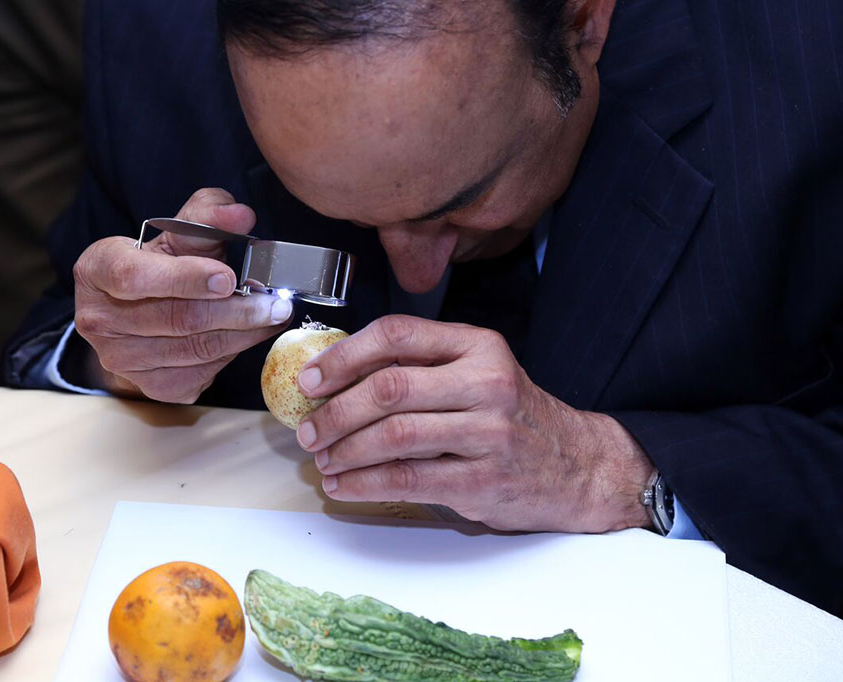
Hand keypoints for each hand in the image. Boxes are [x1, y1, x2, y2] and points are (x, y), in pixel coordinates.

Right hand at [73, 188, 292, 401]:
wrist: (140, 309)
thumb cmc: (160, 263)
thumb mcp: (177, 230)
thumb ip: (208, 214)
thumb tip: (240, 214)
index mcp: (97, 270)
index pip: (135, 277)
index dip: (184, 278)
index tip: (228, 277)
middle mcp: (99, 319)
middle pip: (176, 319)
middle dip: (235, 311)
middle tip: (275, 303)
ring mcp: (121, 359)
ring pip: (195, 349)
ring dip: (243, 334)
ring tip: (273, 316)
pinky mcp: (150, 386)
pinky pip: (201, 372)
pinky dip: (231, 354)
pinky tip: (248, 335)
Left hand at [292, 315, 653, 532]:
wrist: (579, 465)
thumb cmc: (515, 417)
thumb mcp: (480, 373)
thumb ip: (423, 368)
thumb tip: (338, 378)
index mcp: (477, 345)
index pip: (398, 333)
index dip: (345, 355)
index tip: (311, 378)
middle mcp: (486, 381)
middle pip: (389, 388)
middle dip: (334, 411)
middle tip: (308, 430)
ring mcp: (488, 431)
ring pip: (394, 435)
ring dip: (345, 450)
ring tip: (322, 460)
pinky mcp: (483, 478)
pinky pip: (408, 479)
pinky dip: (364, 483)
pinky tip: (344, 485)